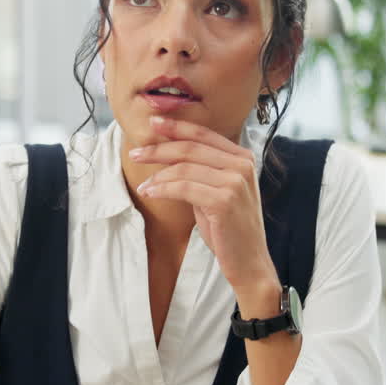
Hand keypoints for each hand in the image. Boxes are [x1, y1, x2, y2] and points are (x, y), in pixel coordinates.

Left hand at [129, 116, 279, 307]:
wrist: (249, 262)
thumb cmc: (229, 229)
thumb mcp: (217, 192)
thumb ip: (202, 171)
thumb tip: (168, 153)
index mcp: (243, 158)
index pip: (204, 134)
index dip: (176, 126)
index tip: (153, 123)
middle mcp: (242, 165)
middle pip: (191, 147)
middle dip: (159, 149)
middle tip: (136, 153)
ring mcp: (235, 182)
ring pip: (184, 168)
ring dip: (157, 176)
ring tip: (143, 186)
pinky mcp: (224, 200)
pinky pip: (183, 187)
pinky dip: (162, 189)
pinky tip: (150, 193)